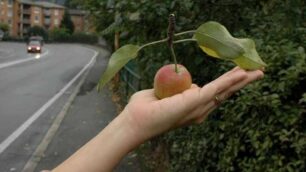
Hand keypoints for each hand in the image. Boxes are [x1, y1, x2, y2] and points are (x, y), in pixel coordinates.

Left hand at [122, 67, 263, 141]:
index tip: (237, 73)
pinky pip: (217, 88)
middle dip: (241, 81)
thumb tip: (188, 86)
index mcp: (192, 108)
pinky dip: (231, 80)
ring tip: (257, 71)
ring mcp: (198, 106)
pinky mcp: (196, 101)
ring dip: (241, 79)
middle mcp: (199, 110)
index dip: (227, 83)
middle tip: (256, 72)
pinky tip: (243, 73)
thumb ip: (178, 90)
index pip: (215, 93)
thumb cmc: (145, 108)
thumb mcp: (165, 93)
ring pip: (225, 90)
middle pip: (224, 92)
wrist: (136, 119)